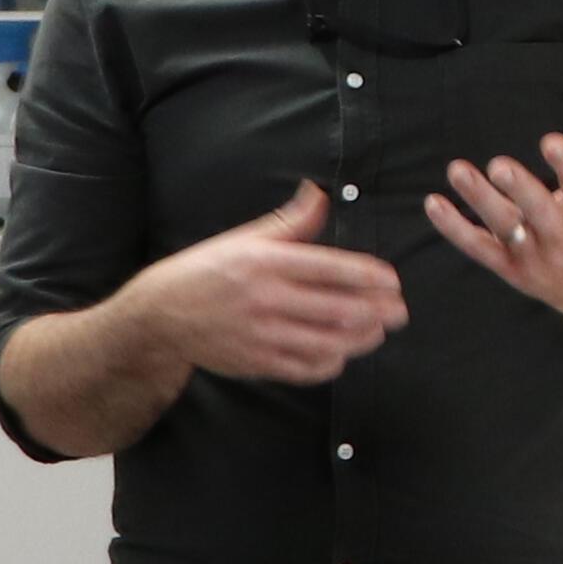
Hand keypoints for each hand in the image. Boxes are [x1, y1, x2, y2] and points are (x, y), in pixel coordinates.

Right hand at [134, 181, 407, 385]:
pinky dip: (329, 364)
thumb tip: (320, 194)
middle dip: (375, 311)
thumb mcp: (244, 238)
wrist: (162, 314)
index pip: (329, 268)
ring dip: (360, 339)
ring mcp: (261, 335)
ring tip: (379, 332)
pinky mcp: (256, 363)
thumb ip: (290, 222)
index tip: (393, 280)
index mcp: (266, 262)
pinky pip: (303, 369)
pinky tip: (342, 354)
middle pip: (335, 309)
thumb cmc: (208, 269)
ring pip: (325, 342)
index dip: (367, 276)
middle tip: (400, 312)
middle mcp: (266, 299)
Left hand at [424, 110, 562, 335]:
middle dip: (519, 189)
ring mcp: (534, 256)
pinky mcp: (511, 269)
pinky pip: (477, 248)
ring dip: (479, 200)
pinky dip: (453, 228)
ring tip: (457, 170)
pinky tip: (433, 203)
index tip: (552, 141)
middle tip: (499, 164)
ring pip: (503, 228)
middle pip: (538, 212)